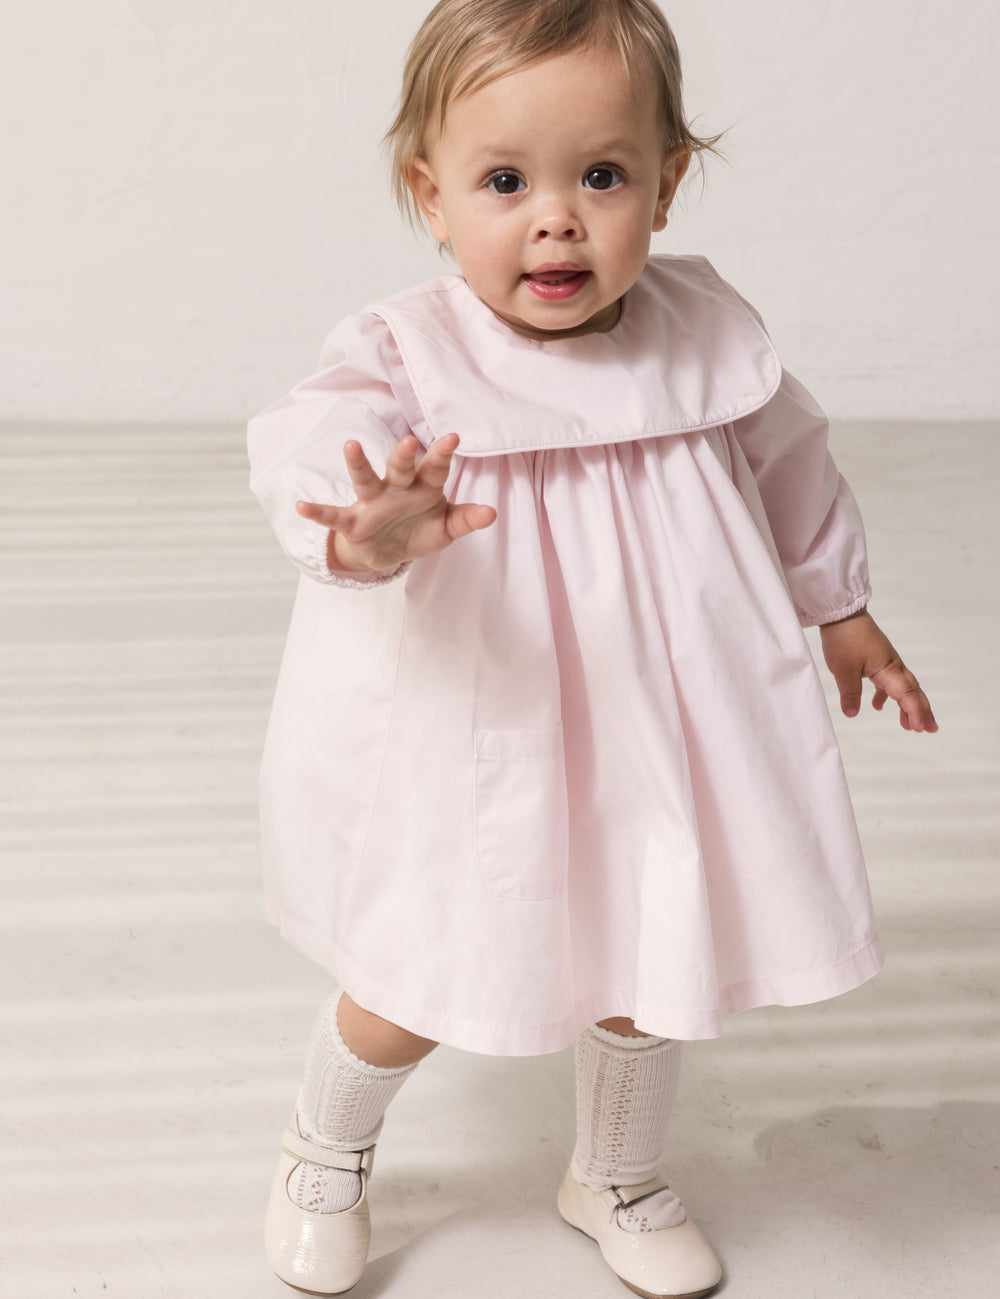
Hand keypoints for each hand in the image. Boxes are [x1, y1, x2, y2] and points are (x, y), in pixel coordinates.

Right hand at [296, 433, 496, 571]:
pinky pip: (334, 516)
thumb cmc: (420, 530)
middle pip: (400, 468)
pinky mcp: (353, 521)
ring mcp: (372, 502)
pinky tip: (301, 507)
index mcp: (423, 486)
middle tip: (409, 442)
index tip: (453, 438)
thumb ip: (466, 519)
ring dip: (358, 464)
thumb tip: (491, 513)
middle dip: (403, 455)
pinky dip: (318, 513)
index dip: (442, 454)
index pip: (435, 468)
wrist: (390, 552)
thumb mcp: (446, 529)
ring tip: (350, 446)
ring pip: (365, 479)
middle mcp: (396, 488)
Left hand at [819, 609, 937, 732]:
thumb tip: (852, 714)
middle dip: (923, 711)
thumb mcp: (843, 669)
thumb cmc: (845, 638)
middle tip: (931, 729)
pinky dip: (886, 695)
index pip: (906, 694)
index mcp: (888, 668)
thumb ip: (850, 693)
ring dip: (907, 705)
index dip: (914, 712)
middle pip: (913, 691)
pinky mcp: (877, 659)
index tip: (918, 729)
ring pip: (902, 687)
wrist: (842, 614)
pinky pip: (888, 681)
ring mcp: (886, 662)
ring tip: (908, 725)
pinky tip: (877, 706)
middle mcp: (893, 665)